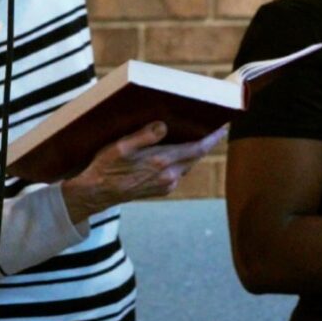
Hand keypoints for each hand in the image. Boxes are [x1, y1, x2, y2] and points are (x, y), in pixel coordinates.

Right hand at [59, 120, 227, 224]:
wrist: (97, 193)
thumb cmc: (106, 167)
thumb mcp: (120, 147)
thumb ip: (144, 136)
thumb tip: (163, 126)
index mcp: (161, 162)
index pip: (197, 148)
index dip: (213, 137)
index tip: (224, 127)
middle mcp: (169, 176)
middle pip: (196, 156)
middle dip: (205, 142)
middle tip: (212, 126)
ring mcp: (167, 184)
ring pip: (188, 164)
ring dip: (193, 151)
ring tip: (194, 137)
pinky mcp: (162, 190)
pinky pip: (179, 172)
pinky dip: (182, 160)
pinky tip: (175, 152)